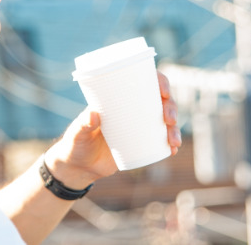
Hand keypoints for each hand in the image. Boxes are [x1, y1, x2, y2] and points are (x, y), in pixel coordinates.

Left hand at [44, 72, 181, 188]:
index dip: (159, 82)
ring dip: (174, 128)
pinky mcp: (140, 144)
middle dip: (171, 107)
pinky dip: (170, 144)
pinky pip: (160, 141)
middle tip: (169, 119)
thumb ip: (83, 124)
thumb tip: (93, 114)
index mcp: (119, 98)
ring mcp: (138, 127)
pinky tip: (173, 149)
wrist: (79, 167)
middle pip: (160, 101)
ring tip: (174, 141)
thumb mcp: (78, 132)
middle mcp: (132, 110)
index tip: (163, 90)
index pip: (144, 82)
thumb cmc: (76, 143)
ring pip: (164, 122)